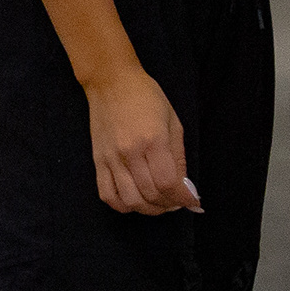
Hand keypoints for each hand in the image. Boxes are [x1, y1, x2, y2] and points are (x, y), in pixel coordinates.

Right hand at [87, 70, 200, 215]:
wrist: (111, 81)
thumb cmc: (147, 97)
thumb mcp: (173, 122)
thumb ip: (179, 158)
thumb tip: (185, 187)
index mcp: (153, 140)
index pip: (168, 184)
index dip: (183, 199)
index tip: (192, 202)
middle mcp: (130, 153)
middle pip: (150, 195)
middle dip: (169, 205)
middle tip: (177, 202)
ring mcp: (111, 158)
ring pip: (130, 200)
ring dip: (148, 209)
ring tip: (158, 203)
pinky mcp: (97, 161)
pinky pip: (107, 194)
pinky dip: (122, 205)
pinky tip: (134, 200)